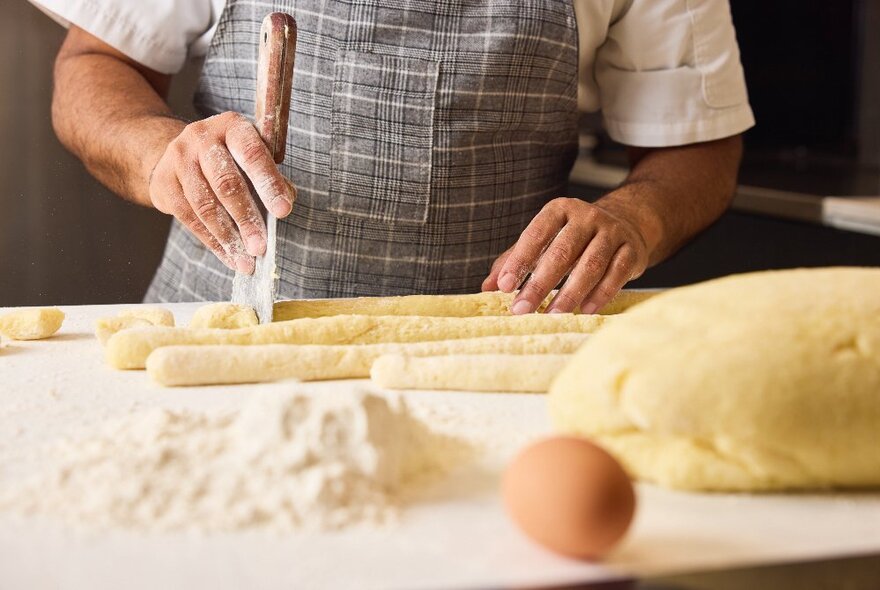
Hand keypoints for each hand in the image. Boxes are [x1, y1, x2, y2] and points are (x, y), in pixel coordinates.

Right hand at [148, 111, 295, 273]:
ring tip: (246, 261)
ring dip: (228, 237)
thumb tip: (287, 200)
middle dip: (247, 219)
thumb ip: (271, 177)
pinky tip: (229, 256)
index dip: (269, 184)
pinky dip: (212, 242)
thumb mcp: (251, 157)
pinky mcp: (164, 182)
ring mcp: (179, 159)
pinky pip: (189, 218)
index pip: (252, 154)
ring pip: (205, 205)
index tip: (283, 211)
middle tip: (261, 247)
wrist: (180, 154)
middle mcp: (201, 137)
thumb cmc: (229, 158)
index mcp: (232, 126)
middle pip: (226, 183)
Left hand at [482, 198, 649, 313]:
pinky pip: (615, 274)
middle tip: (522, 309)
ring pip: (590, 265)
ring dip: (570, 294)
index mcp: (560, 210)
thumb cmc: (574, 238)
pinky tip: (585, 310)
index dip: (519, 260)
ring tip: (552, 315)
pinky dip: (600, 295)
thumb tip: (486, 287)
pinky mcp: (632, 250)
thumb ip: (514, 260)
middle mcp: (587, 216)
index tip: (504, 286)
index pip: (536, 234)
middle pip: (562, 252)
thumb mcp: (543, 241)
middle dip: (540, 284)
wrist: (626, 224)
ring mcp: (612, 232)